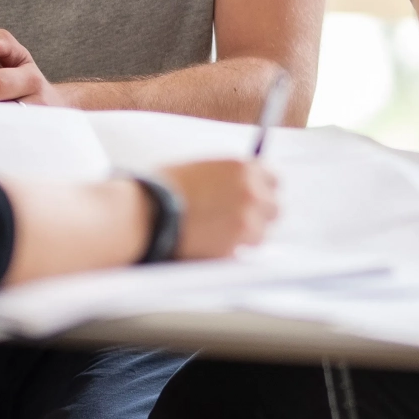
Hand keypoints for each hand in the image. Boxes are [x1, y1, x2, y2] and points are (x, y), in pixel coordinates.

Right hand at [158, 159, 277, 259]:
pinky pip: (244, 251)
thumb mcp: (202, 169)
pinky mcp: (236, 245)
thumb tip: (244, 187)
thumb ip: (228, 178)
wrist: (145, 212)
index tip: (254, 199)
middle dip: (259, 215)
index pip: (273, 179)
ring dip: (245, 236)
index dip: (262, 191)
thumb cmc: (163, 188)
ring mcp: (247, 219)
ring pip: (261, 233)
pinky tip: (211, 246)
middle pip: (273, 208)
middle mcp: (251, 191)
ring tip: (218, 236)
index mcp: (242, 167)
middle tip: (237, 222)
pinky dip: (231, 251)